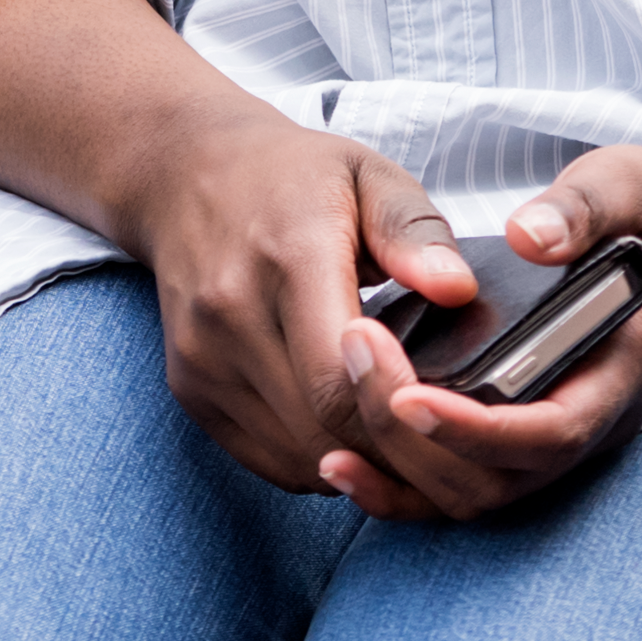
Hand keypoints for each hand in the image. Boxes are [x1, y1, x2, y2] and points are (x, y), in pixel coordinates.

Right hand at [105, 105, 486, 500]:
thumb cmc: (292, 175)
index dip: (399, 413)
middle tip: (447, 439)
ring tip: (406, 438)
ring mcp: (202, 358)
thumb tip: (457, 290)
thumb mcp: (368, 175)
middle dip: (397, 454)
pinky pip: (268, 460)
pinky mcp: (189, 387)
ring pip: (299, 459)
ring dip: (362, 466)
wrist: (184, 173)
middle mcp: (231, 315)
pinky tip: (352, 433)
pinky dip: (320, 464)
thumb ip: (414, 232)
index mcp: (287, 258)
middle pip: (324, 431)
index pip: (339, 380)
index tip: (449, 405)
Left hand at [309, 128, 641, 526]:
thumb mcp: (622, 186)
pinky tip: (340, 461)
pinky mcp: (515, 434)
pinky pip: (458, 484)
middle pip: (499, 478)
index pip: (553, 432)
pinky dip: (401, 487)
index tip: (409, 394)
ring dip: (400, 474)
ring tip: (331, 428)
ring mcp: (551, 436)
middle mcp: (588, 421)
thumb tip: (530, 236)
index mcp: (622, 368)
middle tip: (353, 360)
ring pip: (472, 495)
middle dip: (418, 441)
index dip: (479, 429)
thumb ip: (580, 209)